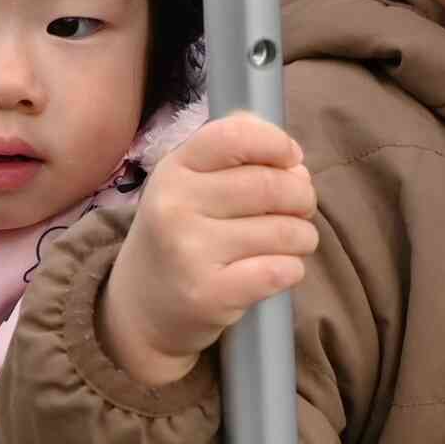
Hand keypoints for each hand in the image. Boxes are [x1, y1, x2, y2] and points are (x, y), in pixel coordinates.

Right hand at [97, 114, 319, 387]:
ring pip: (285, 231)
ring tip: (289, 243)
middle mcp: (176, 205)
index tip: (292, 160)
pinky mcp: (210, 294)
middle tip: (300, 210)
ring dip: (303, 237)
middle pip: (272, 186)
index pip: (236, 135)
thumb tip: (294, 160)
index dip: (278, 144)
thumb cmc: (181, 236)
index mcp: (174, 168)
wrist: (141, 308)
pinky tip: (276, 270)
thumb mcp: (189, 183)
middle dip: (303, 197)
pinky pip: (282, 271)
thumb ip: (236, 153)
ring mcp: (190, 251)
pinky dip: (293, 270)